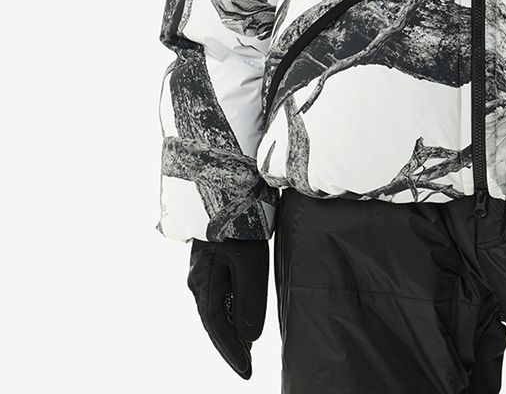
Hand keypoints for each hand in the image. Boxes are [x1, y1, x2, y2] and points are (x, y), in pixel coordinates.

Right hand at [187, 238, 269, 379]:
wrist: (225, 190)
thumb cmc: (239, 225)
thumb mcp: (250, 263)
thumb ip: (249, 301)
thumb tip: (248, 338)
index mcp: (204, 282)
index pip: (218, 327)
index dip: (232, 352)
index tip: (246, 372)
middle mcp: (198, 280)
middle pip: (214, 322)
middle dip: (229, 346)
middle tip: (246, 369)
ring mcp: (202, 272)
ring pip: (215, 310)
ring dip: (229, 331)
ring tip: (245, 351)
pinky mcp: (210, 264)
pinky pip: (218, 296)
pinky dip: (229, 313)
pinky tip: (240, 321)